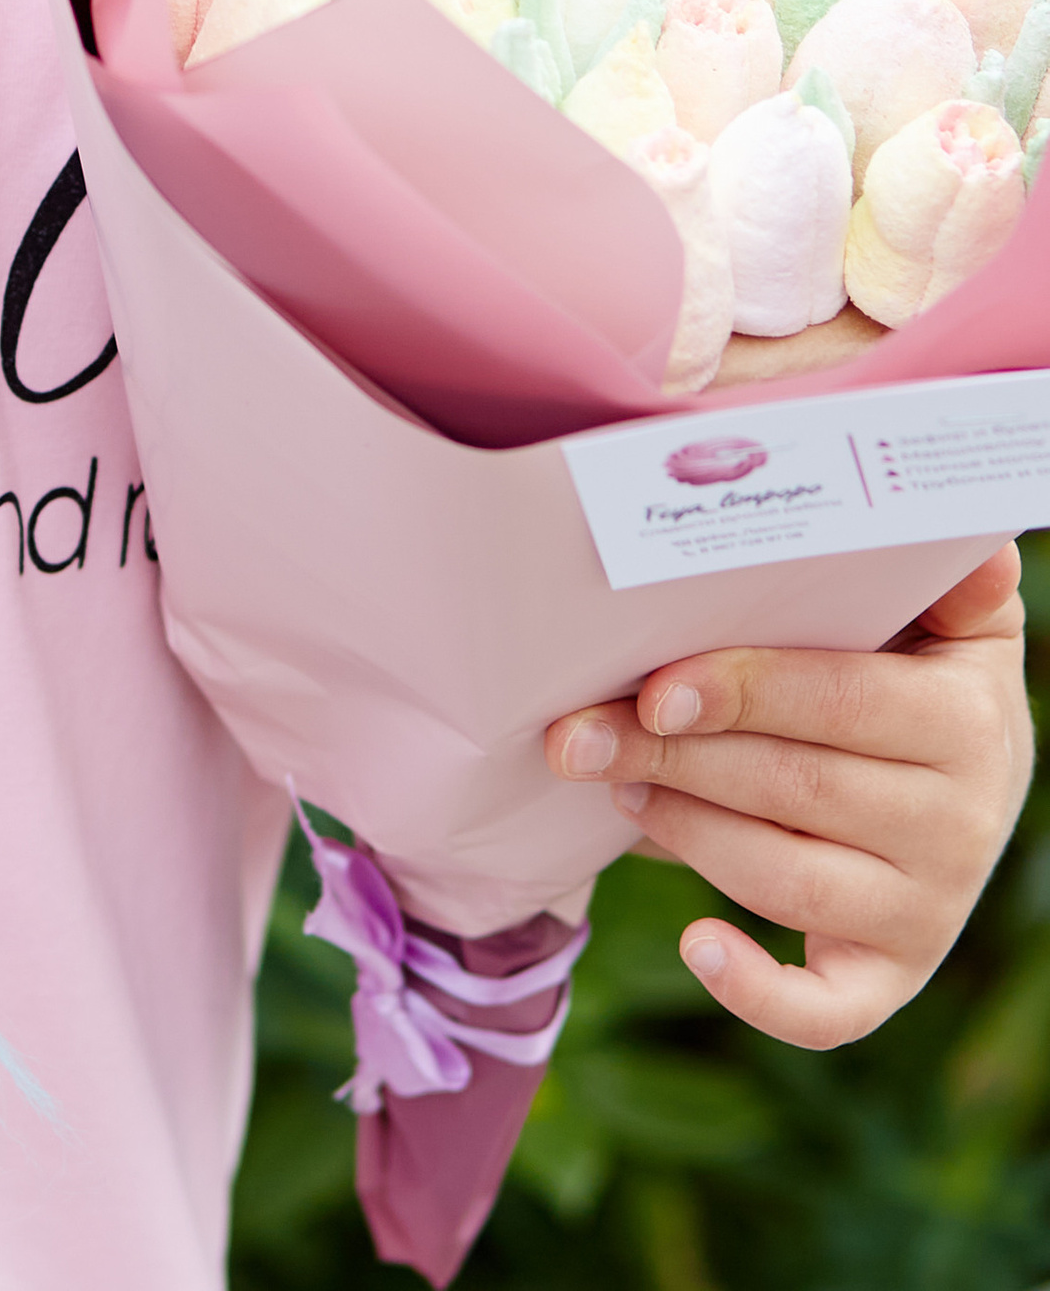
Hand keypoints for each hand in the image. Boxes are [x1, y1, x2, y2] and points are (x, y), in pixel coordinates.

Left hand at [546, 547, 1035, 1047]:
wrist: (962, 783)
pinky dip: (760, 994)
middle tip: (577, 735)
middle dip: (671, 759)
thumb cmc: (917, 669)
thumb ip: (949, 571)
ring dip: (683, 832)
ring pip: (786, 879)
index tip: (653, 689)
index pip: (839, 701)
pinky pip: (830, 1012)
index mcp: (968, 719)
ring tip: (615, 787)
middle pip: (793, 788)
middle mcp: (961, 823)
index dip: (742, 690)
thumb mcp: (952, 613)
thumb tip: (973, 538)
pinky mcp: (892, 976)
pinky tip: (695, 945)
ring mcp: (928, 909)